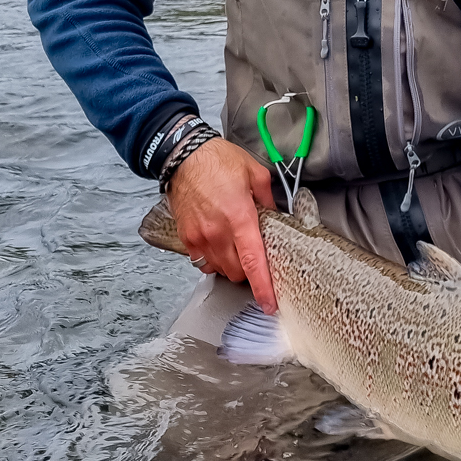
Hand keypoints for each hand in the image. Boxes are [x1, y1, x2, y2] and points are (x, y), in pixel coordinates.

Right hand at [166, 138, 276, 312]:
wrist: (184, 156)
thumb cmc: (219, 161)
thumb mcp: (256, 173)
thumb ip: (269, 200)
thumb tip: (277, 218)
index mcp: (240, 218)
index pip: (253, 262)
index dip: (263, 287)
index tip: (270, 304)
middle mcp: (217, 233)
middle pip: (237, 273)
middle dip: (249, 271)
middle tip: (255, 254)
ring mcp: (199, 237)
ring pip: (220, 270)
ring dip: (231, 265)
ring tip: (235, 245)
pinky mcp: (187, 238)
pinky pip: (203, 262)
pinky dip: (214, 259)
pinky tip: (219, 243)